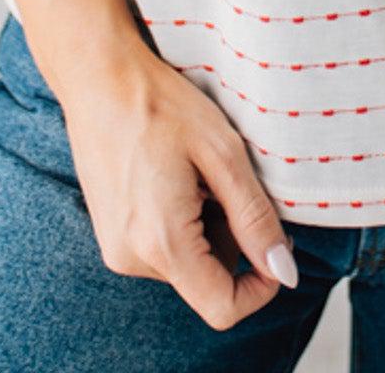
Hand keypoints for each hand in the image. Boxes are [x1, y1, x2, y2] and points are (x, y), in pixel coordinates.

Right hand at [57, 42, 298, 330]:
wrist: (99, 77)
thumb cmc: (161, 105)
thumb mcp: (223, 154)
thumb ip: (255, 219)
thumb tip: (286, 272)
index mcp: (162, 243)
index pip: (223, 307)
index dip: (261, 286)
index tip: (277, 243)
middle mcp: (132, 258)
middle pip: (207, 281)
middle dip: (232, 240)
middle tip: (230, 181)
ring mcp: (116, 248)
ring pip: (186, 263)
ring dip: (207, 227)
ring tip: (199, 171)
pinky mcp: (110, 234)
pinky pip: (161, 247)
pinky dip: (182, 221)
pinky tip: (176, 174)